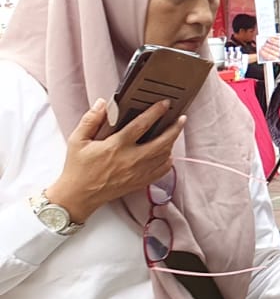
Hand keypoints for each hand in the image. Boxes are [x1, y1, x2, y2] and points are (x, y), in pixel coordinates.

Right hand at [47, 99, 185, 222]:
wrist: (79, 196)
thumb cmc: (78, 167)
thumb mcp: (77, 141)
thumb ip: (90, 120)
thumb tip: (103, 103)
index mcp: (116, 146)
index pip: (141, 125)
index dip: (155, 112)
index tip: (165, 103)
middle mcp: (131, 159)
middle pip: (162, 142)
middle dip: (175, 128)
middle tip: (182, 118)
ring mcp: (138, 172)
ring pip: (165, 155)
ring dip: (172, 143)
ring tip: (174, 132)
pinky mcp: (140, 182)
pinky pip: (162, 170)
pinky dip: (168, 160)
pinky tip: (167, 153)